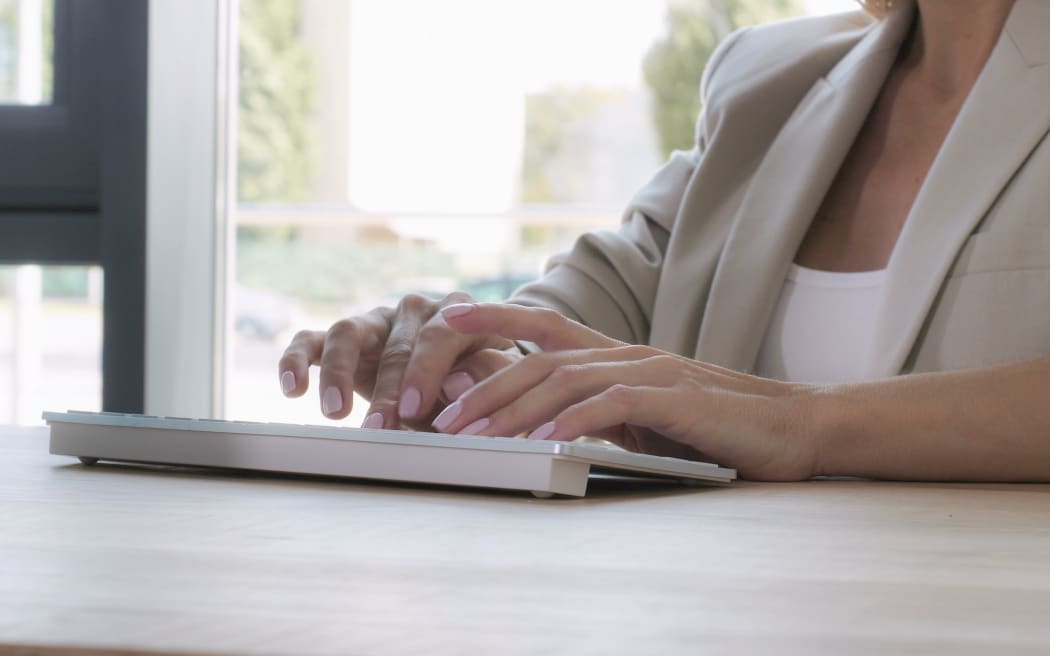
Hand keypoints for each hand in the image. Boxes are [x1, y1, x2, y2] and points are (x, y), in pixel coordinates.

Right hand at [278, 293, 521, 429]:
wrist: (464, 369)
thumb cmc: (482, 375)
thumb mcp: (497, 375)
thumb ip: (484, 375)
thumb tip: (457, 384)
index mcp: (457, 313)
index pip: (440, 333)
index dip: (426, 370)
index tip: (413, 408)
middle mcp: (414, 309)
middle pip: (395, 344)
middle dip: (386, 389)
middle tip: (379, 428)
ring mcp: (376, 320)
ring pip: (347, 333)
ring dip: (339, 373)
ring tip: (334, 412)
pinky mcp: (345, 338)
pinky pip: (311, 341)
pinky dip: (297, 360)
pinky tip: (292, 387)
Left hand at [433, 303, 820, 480]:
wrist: (795, 426)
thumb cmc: (717, 427)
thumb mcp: (649, 417)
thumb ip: (601, 411)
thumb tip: (544, 426)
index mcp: (620, 356)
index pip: (547, 326)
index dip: (496, 319)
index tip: (450, 322)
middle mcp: (629, 354)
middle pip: (541, 360)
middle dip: (487, 389)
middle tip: (443, 419)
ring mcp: (653, 373)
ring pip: (566, 381)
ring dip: (515, 409)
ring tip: (475, 437)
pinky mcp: (676, 400)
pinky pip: (612, 405)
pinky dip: (572, 422)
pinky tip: (544, 441)